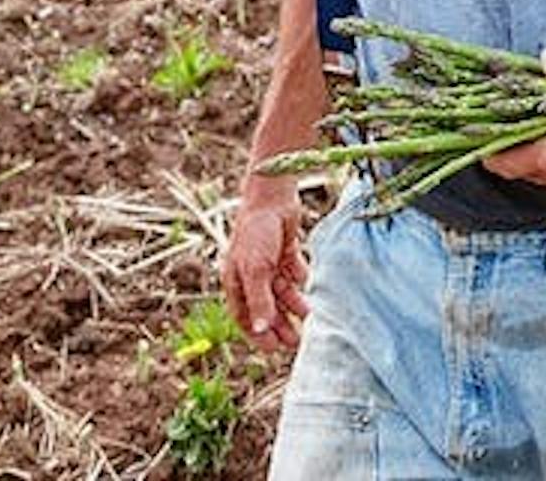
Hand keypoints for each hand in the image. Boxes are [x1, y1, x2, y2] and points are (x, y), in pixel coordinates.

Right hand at [222, 181, 308, 353]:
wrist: (272, 196)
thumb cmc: (256, 232)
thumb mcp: (256, 269)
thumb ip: (260, 300)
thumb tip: (261, 330)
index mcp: (236, 280)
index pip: (245, 316)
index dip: (257, 334)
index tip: (273, 349)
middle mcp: (251, 274)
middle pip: (266, 307)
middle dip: (280, 325)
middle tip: (296, 342)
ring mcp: (268, 262)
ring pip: (281, 292)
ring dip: (293, 306)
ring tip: (308, 317)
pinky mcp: (284, 250)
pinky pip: (293, 272)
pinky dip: (300, 281)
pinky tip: (308, 287)